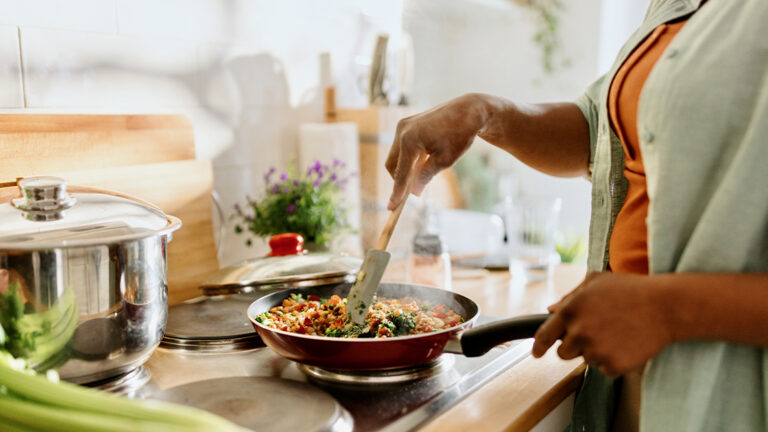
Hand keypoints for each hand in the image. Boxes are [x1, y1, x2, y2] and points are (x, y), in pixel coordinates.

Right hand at [385, 94, 487, 209]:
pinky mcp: (406, 123)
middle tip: (410, 193)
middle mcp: (402, 131)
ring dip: (404, 168)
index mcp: (410, 141)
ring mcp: (403, 125)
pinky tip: (423, 160)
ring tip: (422, 173)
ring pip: (395, 155)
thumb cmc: (459, 135)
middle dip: (399, 179)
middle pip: (392, 164)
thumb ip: (426, 176)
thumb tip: (413, 193)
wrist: (468, 111)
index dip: (397, 193)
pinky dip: (408, 157)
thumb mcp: (445, 161)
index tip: (392, 208)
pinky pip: (401, 146)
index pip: (401, 173)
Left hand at [532, 272, 673, 376]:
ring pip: (586, 360)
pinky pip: (605, 370)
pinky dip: (614, 361)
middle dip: (575, 345)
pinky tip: (627, 343)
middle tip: (596, 332)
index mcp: (571, 310)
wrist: (666, 306)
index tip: (536, 353)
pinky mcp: (613, 365)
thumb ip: (570, 297)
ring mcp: (596, 350)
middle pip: (563, 353)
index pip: (544, 335)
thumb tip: (551, 310)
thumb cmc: (632, 289)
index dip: (538, 346)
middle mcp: (579, 332)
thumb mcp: (596, 282)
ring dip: (597, 351)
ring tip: (617, 332)